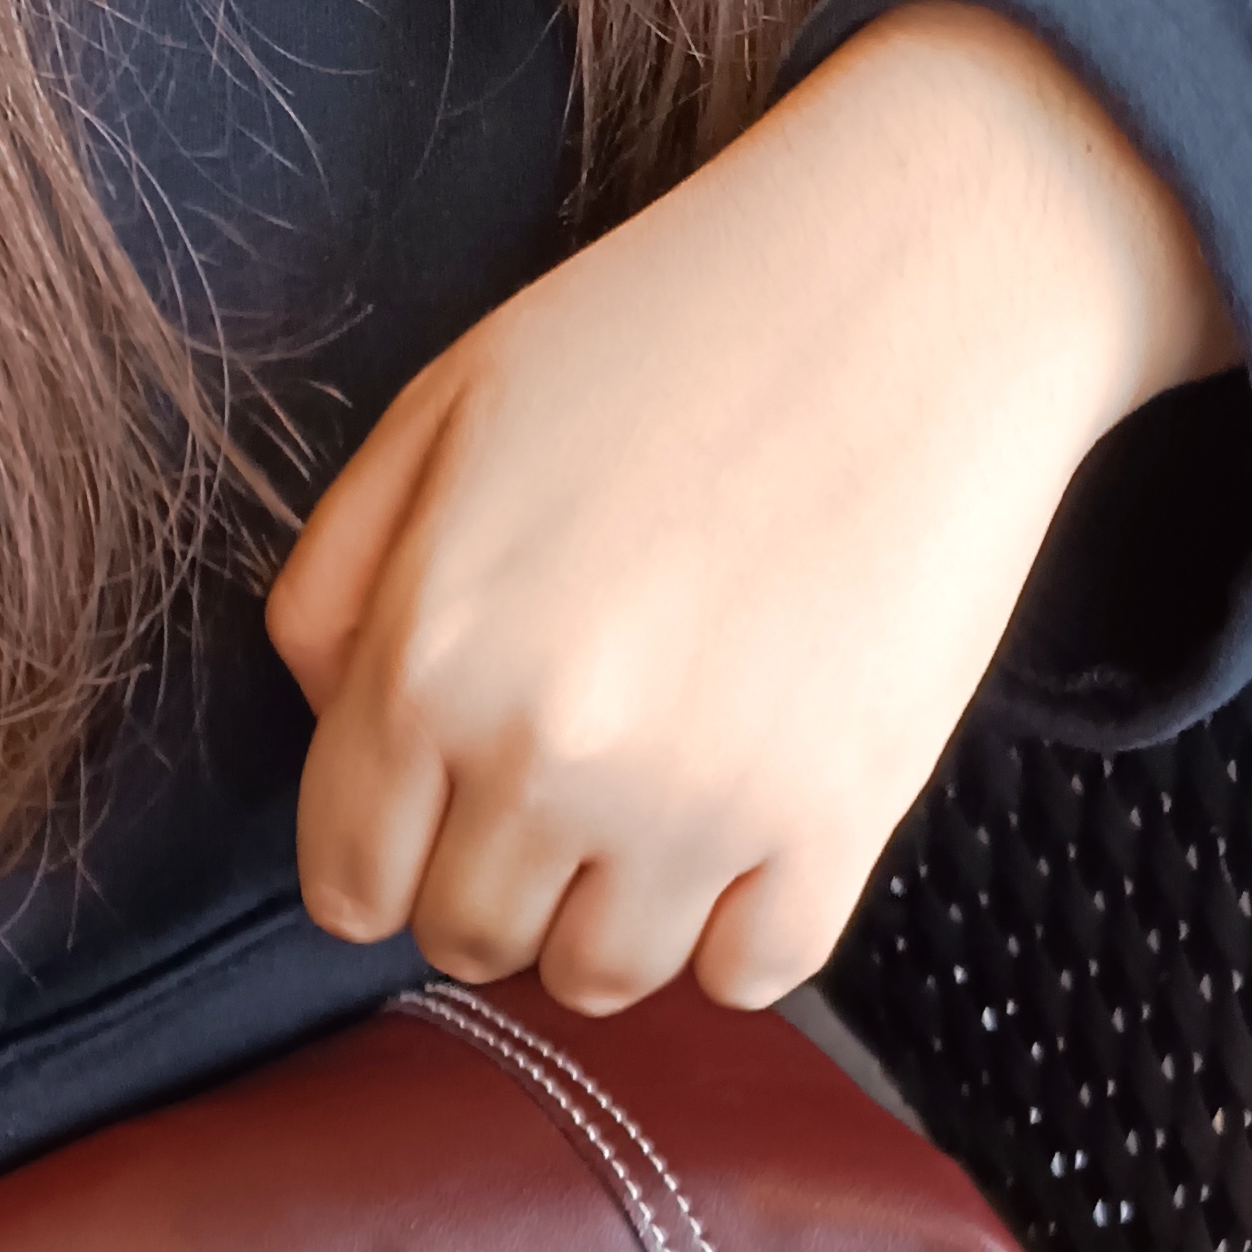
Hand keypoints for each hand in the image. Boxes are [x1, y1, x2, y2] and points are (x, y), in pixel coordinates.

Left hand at [265, 5, 1240, 1013]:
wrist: (922, 273)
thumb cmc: (670, 328)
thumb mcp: (440, 414)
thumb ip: (335, 589)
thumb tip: (329, 727)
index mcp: (429, 662)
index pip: (350, 888)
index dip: (388, 857)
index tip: (441, 808)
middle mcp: (548, 758)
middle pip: (470, 942)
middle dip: (495, 880)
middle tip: (564, 777)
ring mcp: (694, 806)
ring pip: (600, 978)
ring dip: (612, 913)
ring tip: (655, 796)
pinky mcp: (834, 825)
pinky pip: (746, 976)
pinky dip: (739, 926)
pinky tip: (750, 819)